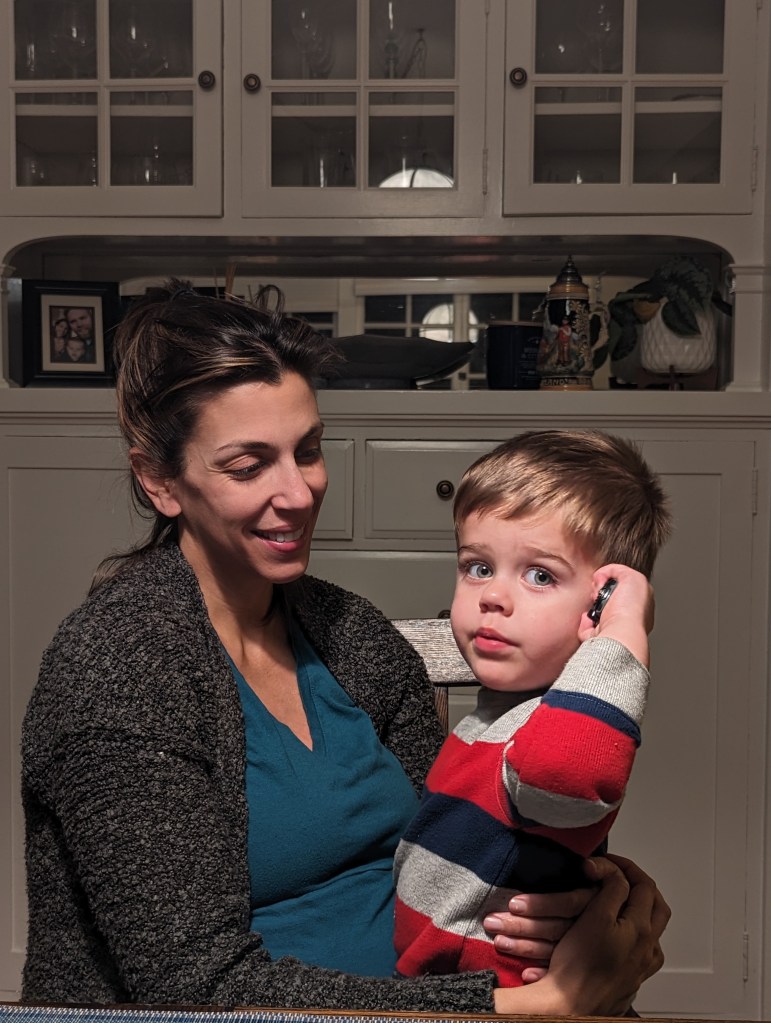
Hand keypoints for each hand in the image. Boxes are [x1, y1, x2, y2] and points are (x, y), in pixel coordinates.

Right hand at [493, 854, 668, 1015]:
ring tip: (619, 901)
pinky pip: (641, 949)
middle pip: (656, 906)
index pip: (644, 885)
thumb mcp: (595, 916)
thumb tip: (618, 873)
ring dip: (639, 909)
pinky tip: (617, 933)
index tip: (607, 862)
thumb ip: (612, 889)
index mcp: (642, 930)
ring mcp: (641, 967)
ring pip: (651, 929)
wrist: (569, 1007)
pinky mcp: (630, 979)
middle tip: (618, 875)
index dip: (625, 867)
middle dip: (638, 885)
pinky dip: (633, 932)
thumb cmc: (578, 967)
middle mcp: (648, 949)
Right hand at [578, 564, 653, 666]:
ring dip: (591, 606)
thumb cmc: (630, 610)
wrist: (618, 633)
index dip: (612, 580)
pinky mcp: (599, 639)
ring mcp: (614, 629)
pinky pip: (586, 626)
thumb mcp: (633, 577)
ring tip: (594, 604)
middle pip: (608, 598)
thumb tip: (604, 574)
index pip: (624, 587)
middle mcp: (629, 618)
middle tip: (598, 593)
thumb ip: (619, 570)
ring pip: (596, 612)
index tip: (606, 580)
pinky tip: (588, 618)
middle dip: (599, 592)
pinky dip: (584, 621)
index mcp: (640, 604)